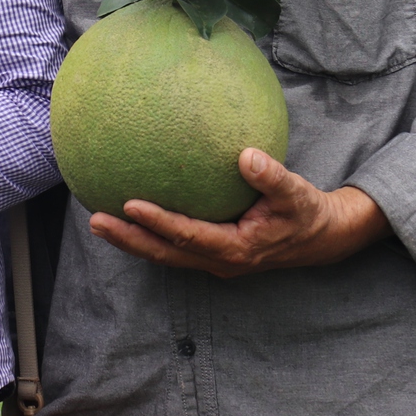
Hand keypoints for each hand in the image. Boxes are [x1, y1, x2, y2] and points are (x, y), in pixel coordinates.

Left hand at [89, 148, 390, 276]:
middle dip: (130, 239)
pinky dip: (148, 235)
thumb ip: (272, 177)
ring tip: (97, 221)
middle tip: (95, 221)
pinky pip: (173, 246)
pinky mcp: (211, 252)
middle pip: (165, 253)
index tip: (131, 204)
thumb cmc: (305, 212)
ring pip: (164, 254)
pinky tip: (126, 214)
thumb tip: (246, 155)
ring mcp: (213, 260)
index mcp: (237, 248)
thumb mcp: (296, 193)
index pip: (189, 236)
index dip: (159, 223)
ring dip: (132, 241)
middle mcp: (220, 260)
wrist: (320, 238)